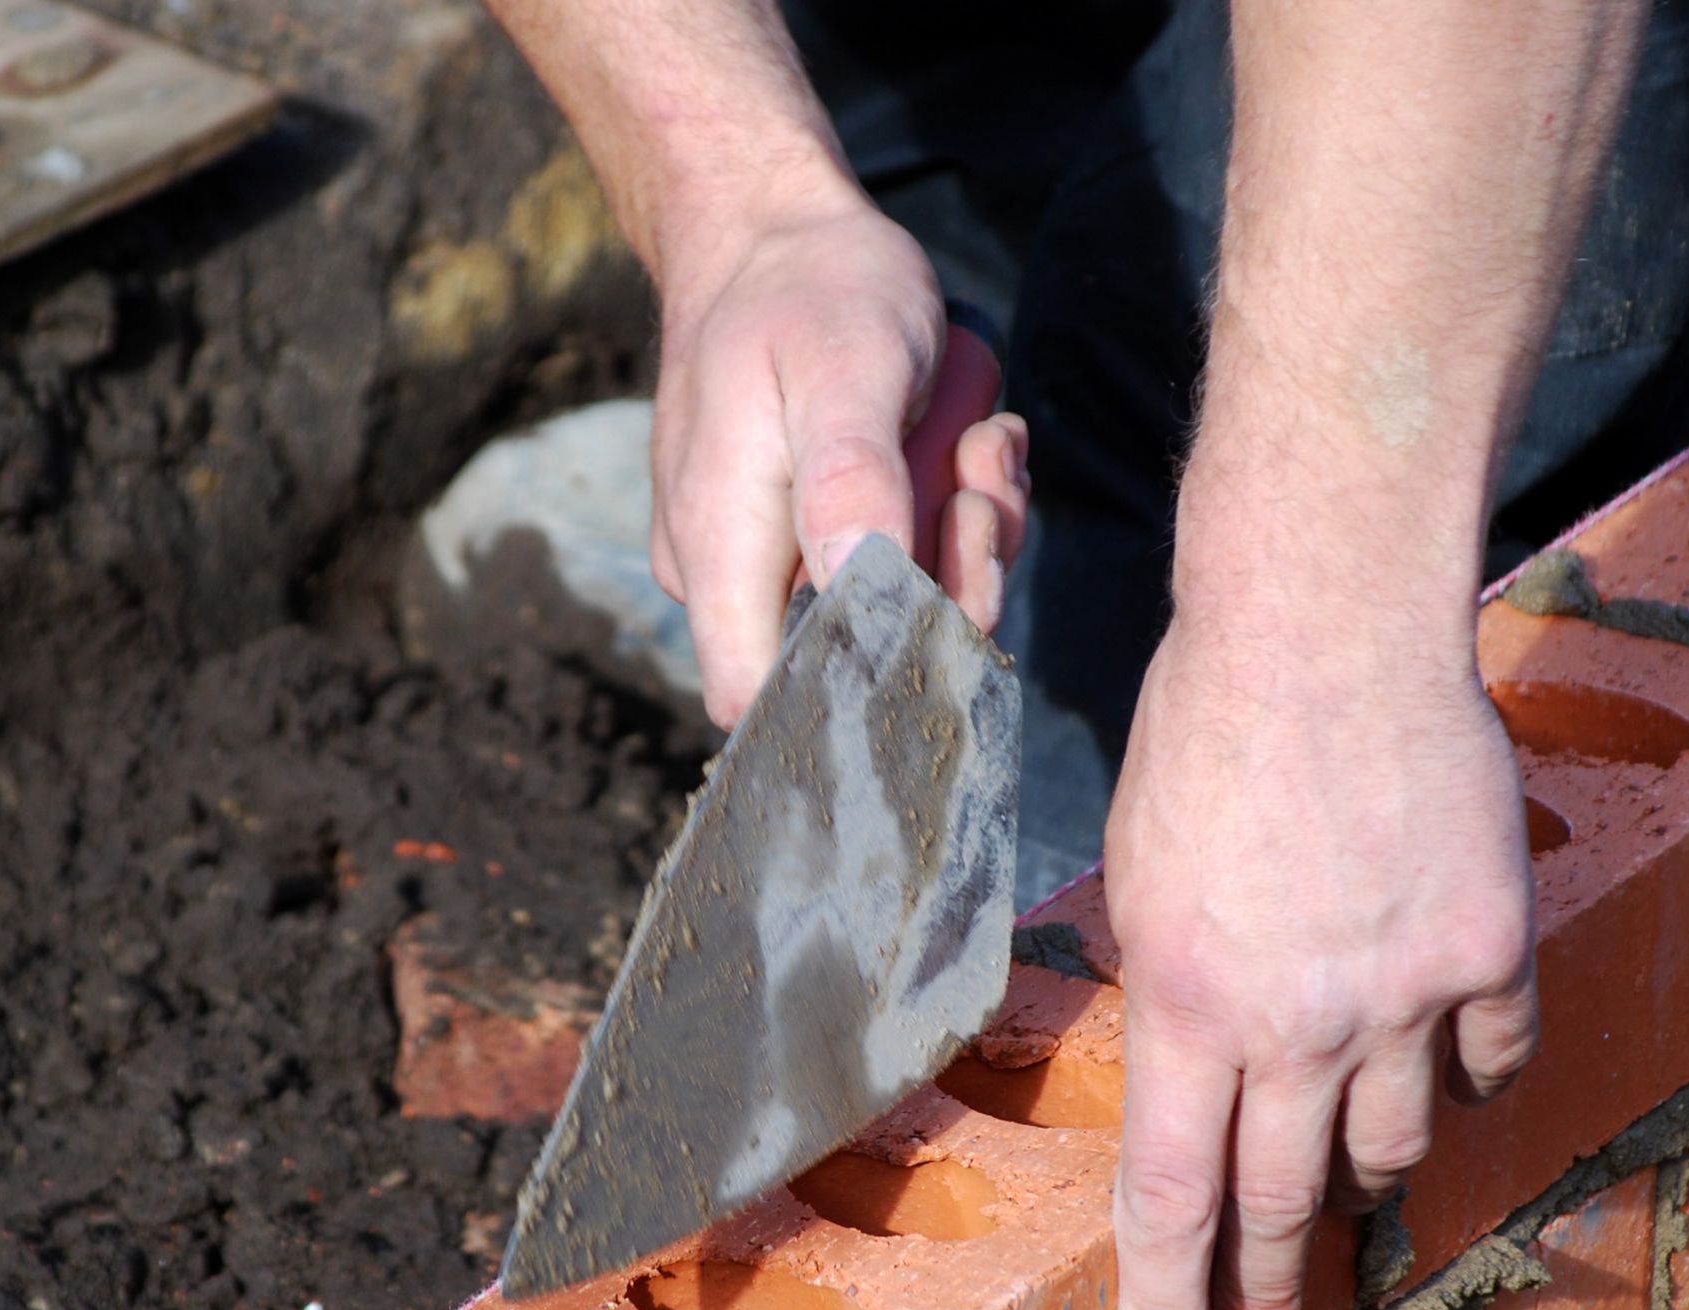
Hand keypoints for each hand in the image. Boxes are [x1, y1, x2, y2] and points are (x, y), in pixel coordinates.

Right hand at [650, 194, 1030, 727]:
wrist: (780, 227)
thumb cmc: (807, 289)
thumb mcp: (845, 366)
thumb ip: (851, 481)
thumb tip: (860, 589)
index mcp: (721, 552)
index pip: (766, 702)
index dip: (860, 691)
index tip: (936, 605)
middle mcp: (736, 574)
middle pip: (862, 658)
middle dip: (945, 580)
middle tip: (966, 477)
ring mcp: (777, 555)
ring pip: (902, 607)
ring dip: (963, 530)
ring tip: (967, 437)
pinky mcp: (819, 532)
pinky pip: (906, 559)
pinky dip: (954, 506)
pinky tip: (962, 438)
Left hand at [1103, 529, 1538, 1309]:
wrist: (1329, 622)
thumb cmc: (1204, 726)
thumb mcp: (1136, 870)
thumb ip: (1164, 990)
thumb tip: (1186, 1072)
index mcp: (1182, 1004)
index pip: (1166, 1199)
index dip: (1164, 1308)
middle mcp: (1295, 1023)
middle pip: (1284, 1203)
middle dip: (1269, 1296)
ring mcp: (1405, 993)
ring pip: (1395, 1145)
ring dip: (1366, 1183)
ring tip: (1350, 1210)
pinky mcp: (1492, 946)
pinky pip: (1491, 1058)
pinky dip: (1467, 1075)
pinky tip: (1448, 1069)